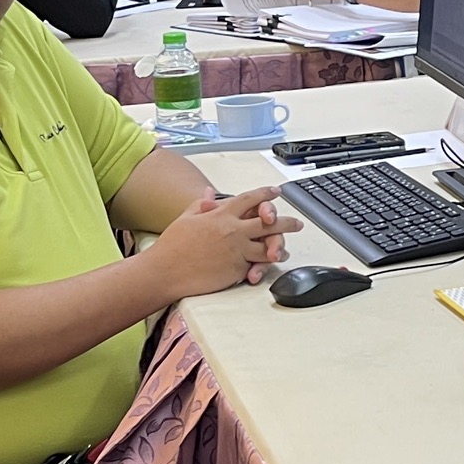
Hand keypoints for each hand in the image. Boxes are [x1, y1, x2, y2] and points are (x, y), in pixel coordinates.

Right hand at [142, 187, 300, 296]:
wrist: (165, 271)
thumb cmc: (172, 246)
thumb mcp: (186, 218)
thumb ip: (202, 204)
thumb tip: (211, 193)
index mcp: (221, 215)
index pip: (250, 199)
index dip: (265, 194)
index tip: (276, 192)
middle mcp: (233, 230)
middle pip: (269, 223)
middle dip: (287, 222)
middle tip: (297, 223)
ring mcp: (237, 251)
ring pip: (268, 247)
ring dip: (279, 247)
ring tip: (283, 249)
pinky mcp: (237, 269)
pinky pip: (255, 265)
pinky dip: (262, 265)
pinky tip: (268, 265)